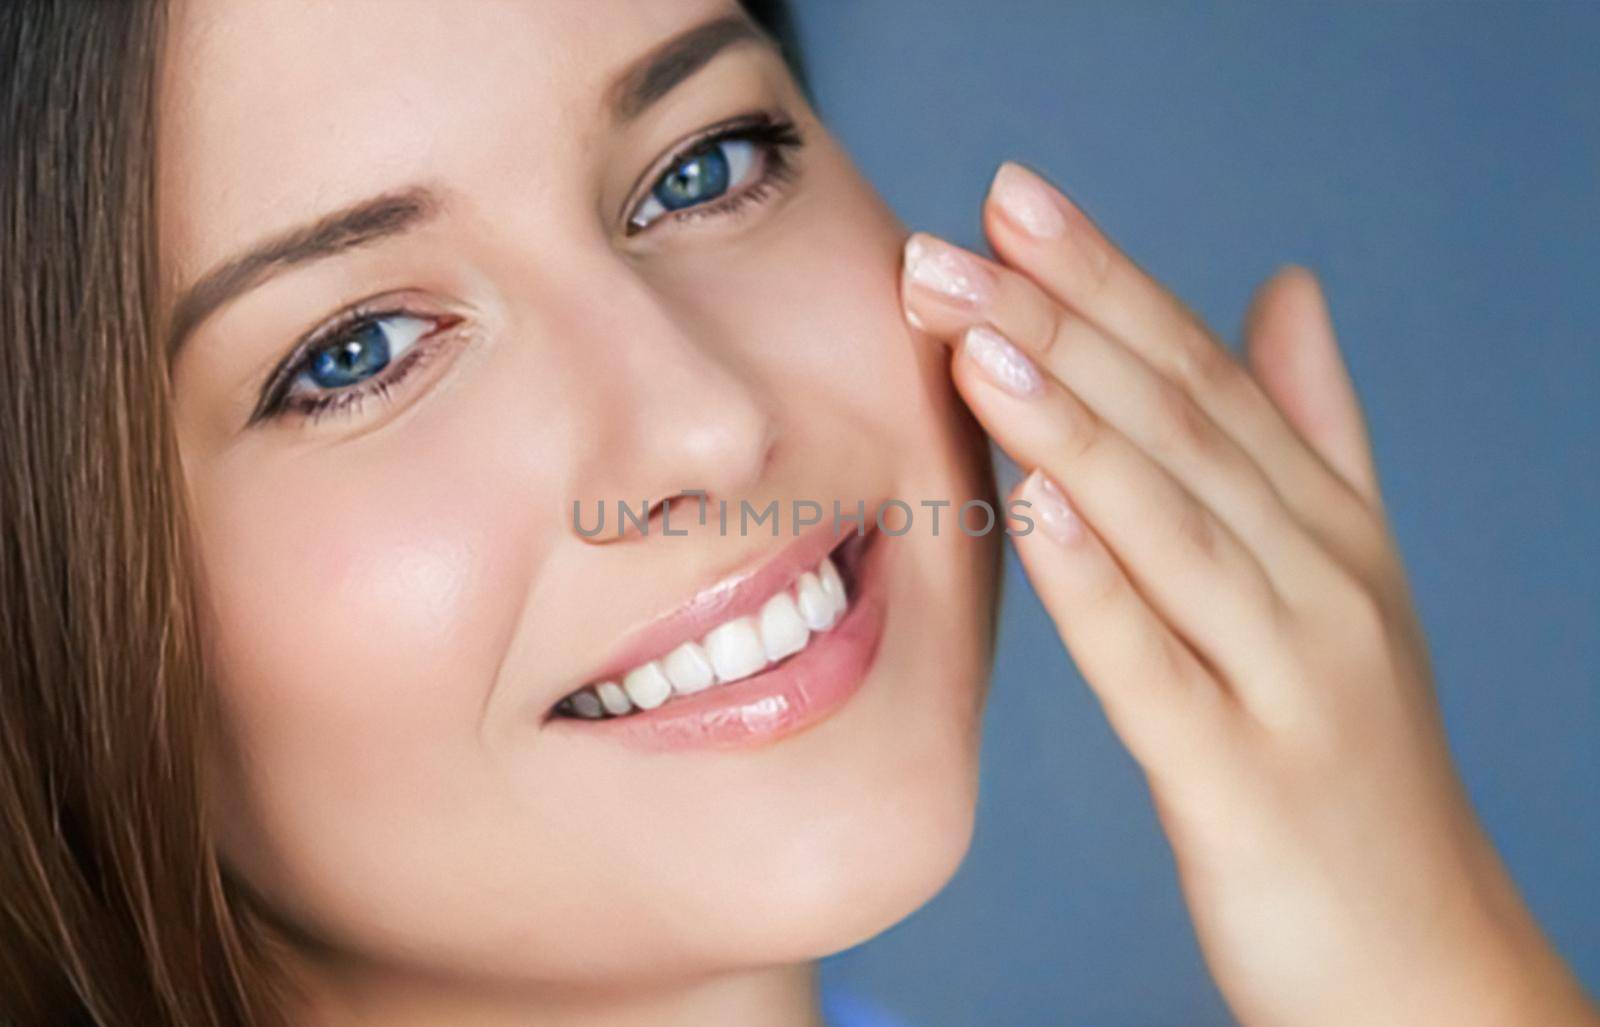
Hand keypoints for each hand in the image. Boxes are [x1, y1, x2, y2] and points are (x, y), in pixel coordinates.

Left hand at [900, 162, 1597, 1025]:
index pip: (1200, 374)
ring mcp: (1286, 678)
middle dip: (1056, 322)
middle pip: (1174, 426)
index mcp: (1325, 526)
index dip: (1105, 279)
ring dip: (1067, 422)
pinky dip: (1100, 581)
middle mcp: (1316, 581)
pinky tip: (1035, 503)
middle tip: (947, 243)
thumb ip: (1312, 434)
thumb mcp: (1347, 581)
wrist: (1425, 962)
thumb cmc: (1353, 764)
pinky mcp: (1243, 783)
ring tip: (974, 334)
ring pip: (1166, 523)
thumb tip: (1286, 287)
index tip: (1012, 200)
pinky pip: (1158, 668)